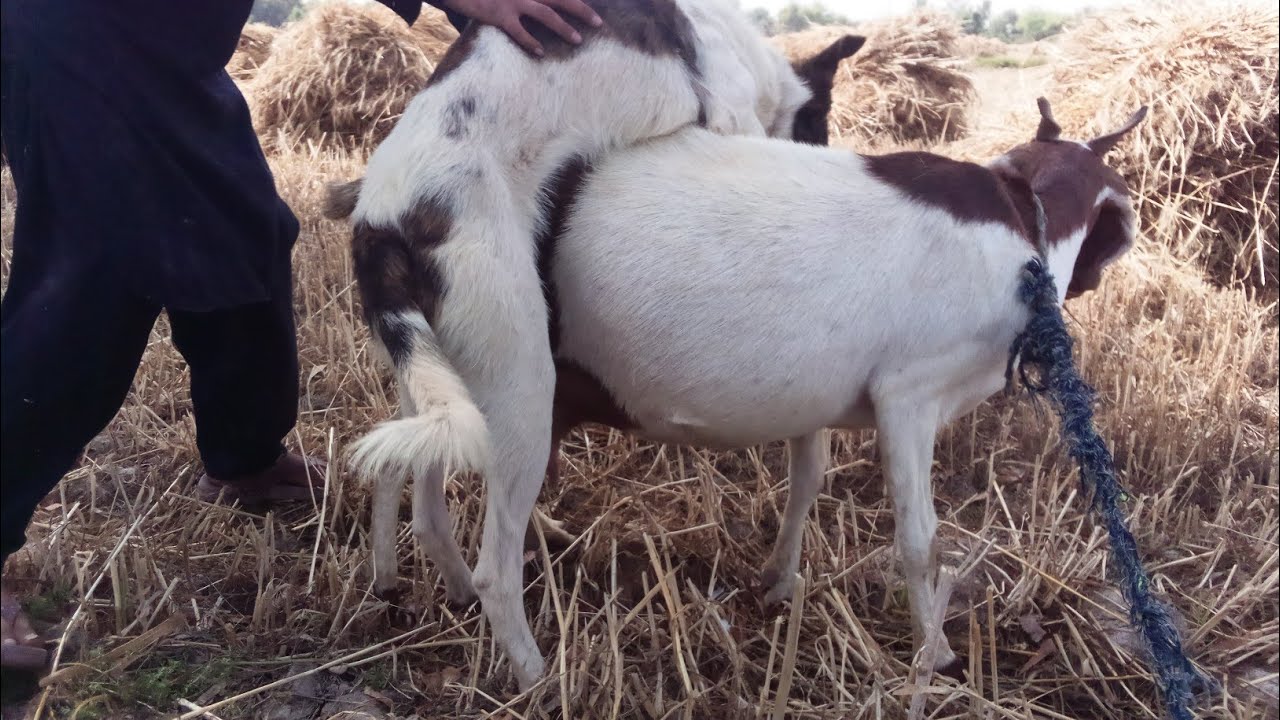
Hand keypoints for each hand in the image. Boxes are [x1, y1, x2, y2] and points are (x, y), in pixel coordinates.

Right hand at [445, 0, 603, 56]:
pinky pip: (519, 31)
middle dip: (581, 9)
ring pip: (546, 14)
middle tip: (598, 22)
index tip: (591, 10)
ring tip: (578, 40)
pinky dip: (531, 42)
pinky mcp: (499, 15)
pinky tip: (540, 52)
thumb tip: (539, 7)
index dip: (575, 1)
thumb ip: (528, 1)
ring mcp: (513, 1)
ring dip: (564, 27)